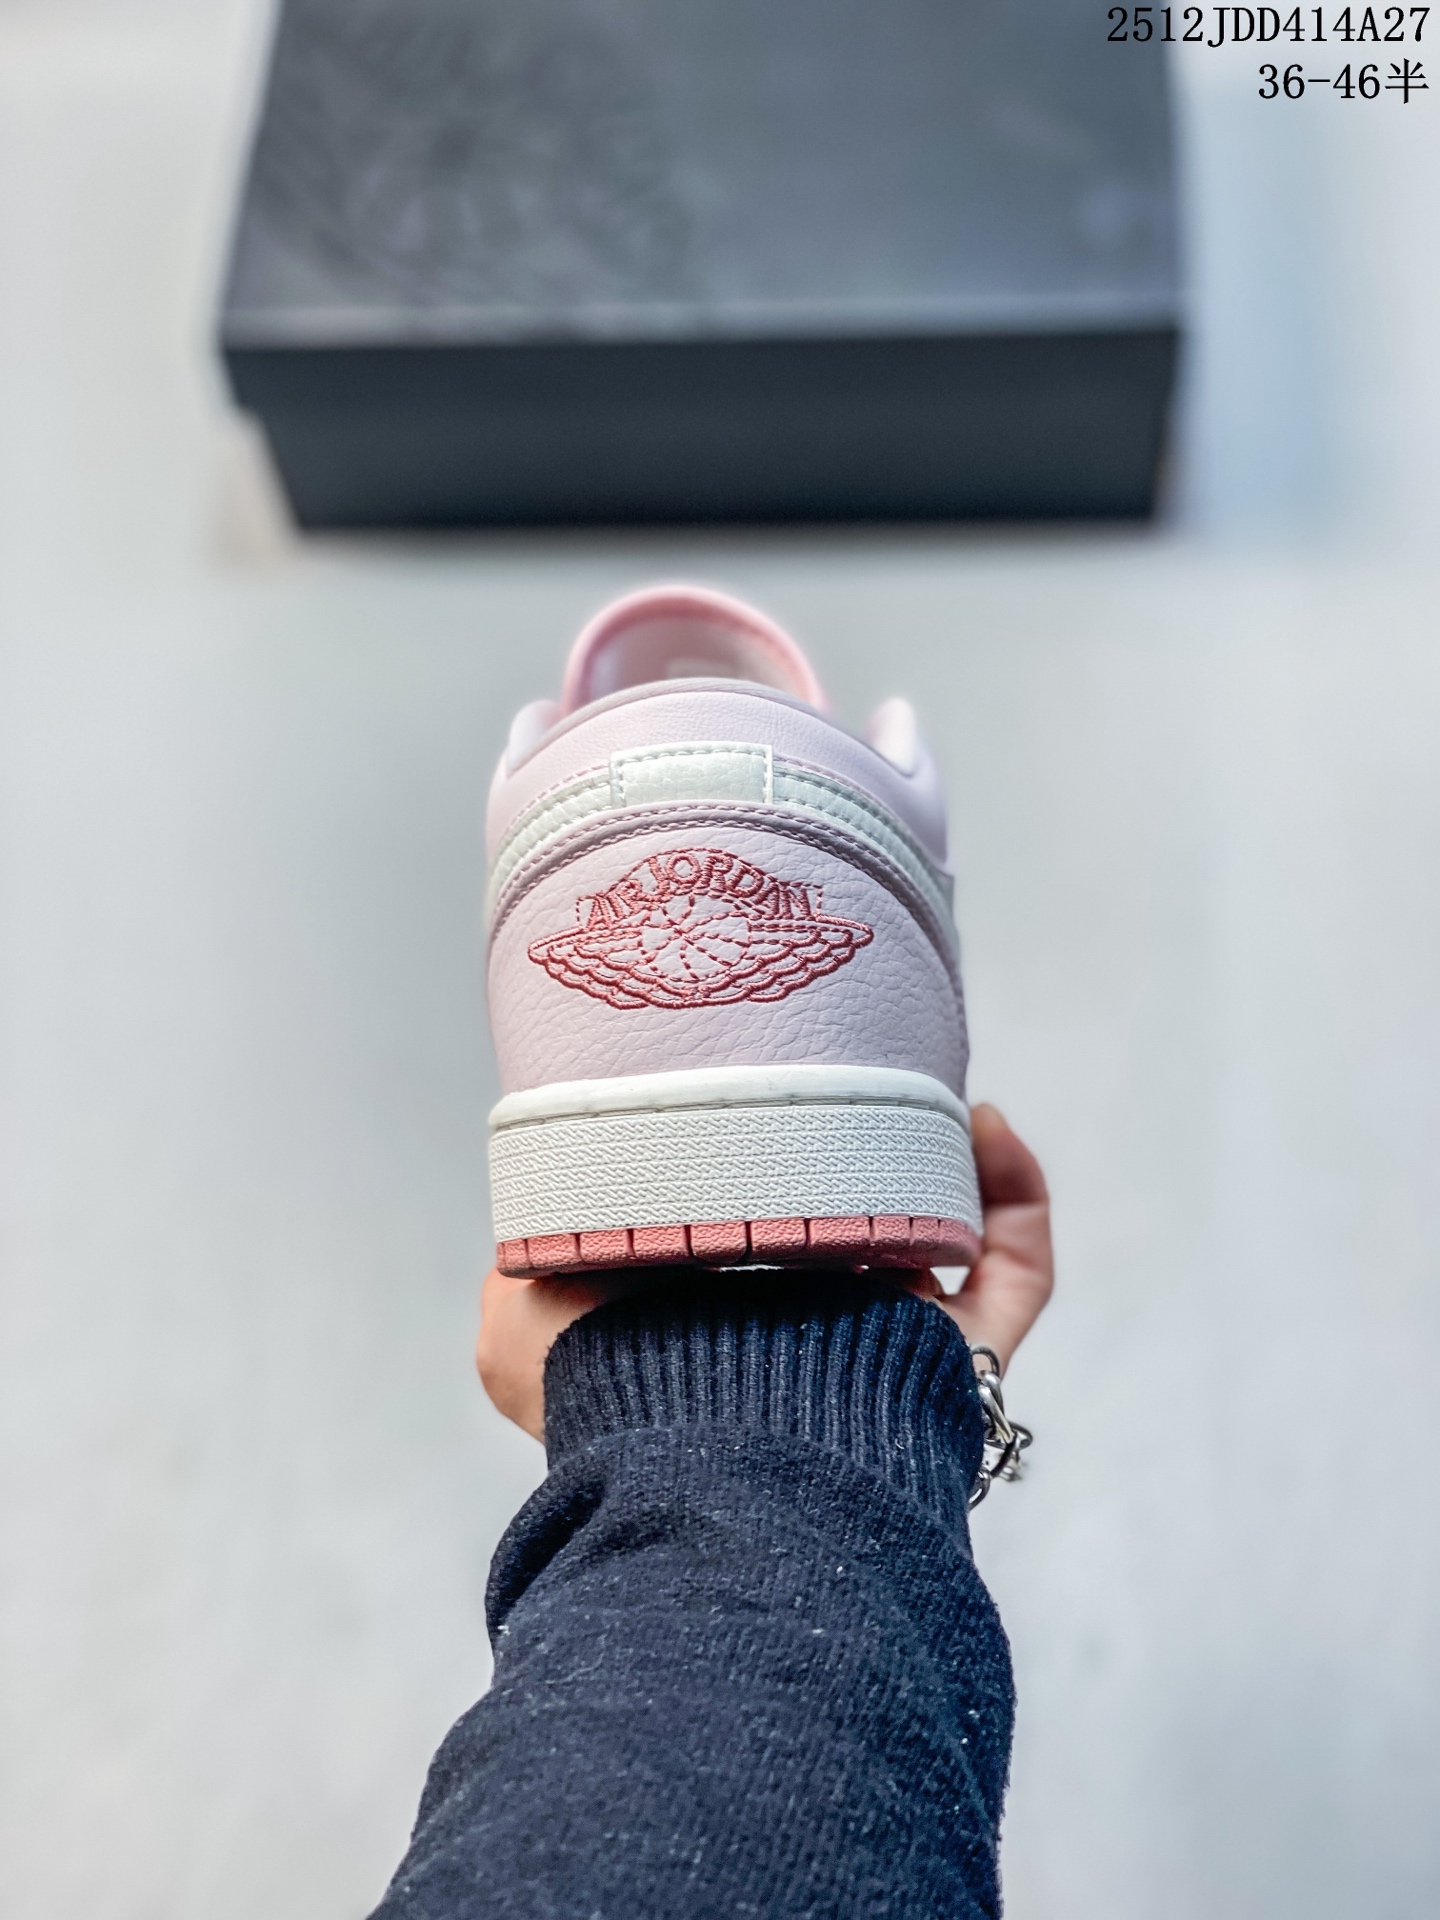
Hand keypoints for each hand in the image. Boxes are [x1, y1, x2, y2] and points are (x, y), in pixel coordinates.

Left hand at [476, 1102, 1052, 1441]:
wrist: (704, 1448)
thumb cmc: (612, 1397)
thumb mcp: (516, 1333)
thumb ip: (519, 1271)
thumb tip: (531, 1223)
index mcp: (719, 1335)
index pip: (751, 1250)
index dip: (759, 1177)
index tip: (755, 1106)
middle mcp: (811, 1344)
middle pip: (863, 1238)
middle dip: (863, 1160)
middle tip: (851, 1087)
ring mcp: (894, 1351)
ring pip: (947, 1246)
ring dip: (941, 1162)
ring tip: (916, 1087)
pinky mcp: (962, 1356)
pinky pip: (1016, 1274)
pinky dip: (1016, 1196)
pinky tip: (983, 1123)